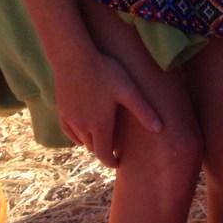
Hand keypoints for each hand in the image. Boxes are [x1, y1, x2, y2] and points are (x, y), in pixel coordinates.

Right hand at [54, 52, 162, 167]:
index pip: (104, 153)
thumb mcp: (129, 91)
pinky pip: (68, 131)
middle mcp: (82, 127)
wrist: (73, 59)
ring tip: (101, 142)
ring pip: (80, 140)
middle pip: (92, 148)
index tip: (118, 164)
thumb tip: (160, 128)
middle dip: (103, 152)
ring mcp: (70, 119)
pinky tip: (80, 134)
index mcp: (100, 125)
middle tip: (113, 152)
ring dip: (91, 144)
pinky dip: (76, 136)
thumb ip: (143, 110)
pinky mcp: (62, 110)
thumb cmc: (105, 73)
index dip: (111, 162)